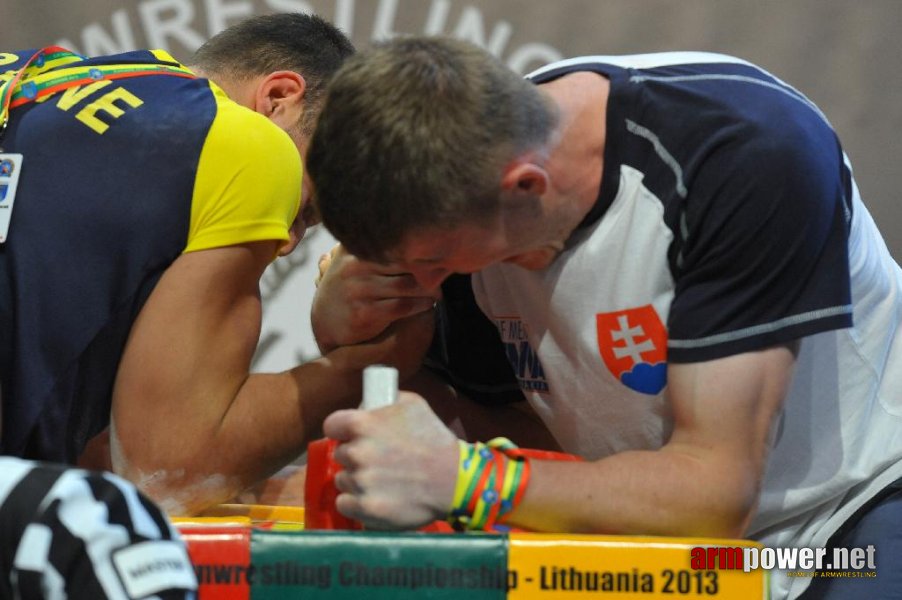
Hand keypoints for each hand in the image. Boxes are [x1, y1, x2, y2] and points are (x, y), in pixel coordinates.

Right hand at [312, 244, 438, 352]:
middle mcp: (353, 265)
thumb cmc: (353, 287)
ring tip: (439, 291)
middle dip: (429, 269)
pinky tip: (428, 304)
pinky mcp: (363, 312)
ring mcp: (357, 289)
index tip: (440, 252)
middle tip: (445, 273)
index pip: (395, 241)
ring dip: (429, 289)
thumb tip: (418, 229)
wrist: (327, 321)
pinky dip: (420, 305)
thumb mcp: (356, 260)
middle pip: (405, 262)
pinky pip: (402, 306)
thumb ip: (378, 246)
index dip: (420, 248)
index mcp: (354, 247)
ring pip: (407, 285)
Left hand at [323, 393, 459, 529]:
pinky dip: (355, 503)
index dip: (341, 430)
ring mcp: (360, 482)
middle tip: (376, 460)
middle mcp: (356, 452)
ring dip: (356, 480)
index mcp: (362, 424)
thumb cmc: (434, 439)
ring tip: (380, 481)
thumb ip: (384, 401)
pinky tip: (373, 498)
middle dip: (355, 456)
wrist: (455, 480)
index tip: (351, 436)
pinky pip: (344, 503)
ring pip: (343, 479)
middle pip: (340, 454)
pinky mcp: (365, 508)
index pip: (332, 425)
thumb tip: (366, 405)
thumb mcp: (413, 404)